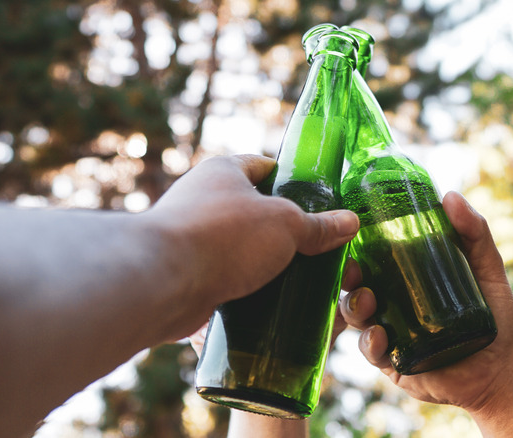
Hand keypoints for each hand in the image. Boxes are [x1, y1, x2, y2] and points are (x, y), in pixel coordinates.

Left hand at [144, 154, 358, 341]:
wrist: (162, 283)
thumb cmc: (222, 238)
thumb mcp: (286, 225)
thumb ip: (319, 225)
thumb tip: (351, 223)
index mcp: (223, 172)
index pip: (264, 166)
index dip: (292, 179)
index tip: (317, 199)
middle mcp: (203, 200)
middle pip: (253, 212)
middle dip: (283, 231)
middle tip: (315, 249)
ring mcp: (192, 239)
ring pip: (239, 249)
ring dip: (264, 265)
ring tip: (298, 280)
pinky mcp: (187, 275)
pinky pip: (224, 279)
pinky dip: (244, 291)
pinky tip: (269, 305)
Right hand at [339, 191, 512, 411]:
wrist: (504, 365)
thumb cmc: (495, 313)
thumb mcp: (486, 265)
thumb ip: (474, 231)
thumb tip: (450, 196)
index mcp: (405, 280)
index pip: (372, 260)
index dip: (357, 249)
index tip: (352, 235)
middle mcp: (392, 305)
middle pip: (357, 286)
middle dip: (348, 278)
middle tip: (354, 271)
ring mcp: (390, 333)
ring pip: (358, 318)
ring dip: (355, 308)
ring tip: (367, 301)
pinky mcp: (393, 363)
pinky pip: (372, 352)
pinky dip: (370, 343)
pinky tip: (379, 335)